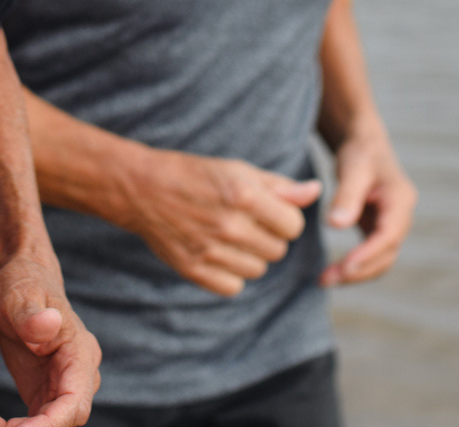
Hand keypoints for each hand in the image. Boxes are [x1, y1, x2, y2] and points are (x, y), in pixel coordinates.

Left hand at [0, 251, 97, 426]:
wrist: (23, 283)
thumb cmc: (24, 285)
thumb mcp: (21, 295)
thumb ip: (32, 314)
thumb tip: (48, 324)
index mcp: (79, 354)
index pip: (74, 404)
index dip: (49, 426)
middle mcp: (77, 377)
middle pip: (60, 423)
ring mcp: (61, 388)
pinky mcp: (43, 395)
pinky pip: (30, 424)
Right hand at [120, 150, 323, 296]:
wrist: (143, 189)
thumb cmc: (196, 175)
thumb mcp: (238, 170)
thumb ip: (280, 186)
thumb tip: (315, 191)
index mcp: (245, 196)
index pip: (293, 226)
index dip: (285, 218)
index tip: (269, 211)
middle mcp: (230, 225)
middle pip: (278, 250)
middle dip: (268, 237)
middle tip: (245, 222)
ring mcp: (211, 251)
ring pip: (258, 270)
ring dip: (251, 256)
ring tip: (230, 236)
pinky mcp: (194, 270)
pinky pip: (234, 287)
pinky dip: (230, 275)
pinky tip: (218, 253)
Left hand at [319, 128, 414, 286]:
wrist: (365, 145)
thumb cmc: (360, 153)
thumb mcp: (353, 168)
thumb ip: (346, 196)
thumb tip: (336, 225)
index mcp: (400, 200)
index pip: (388, 236)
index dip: (368, 254)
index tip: (344, 267)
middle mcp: (401, 217)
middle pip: (386, 255)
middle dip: (359, 271)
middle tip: (326, 279)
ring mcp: (392, 226)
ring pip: (381, 260)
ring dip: (356, 274)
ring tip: (325, 280)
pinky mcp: (379, 231)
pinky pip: (372, 256)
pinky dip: (355, 267)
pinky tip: (333, 272)